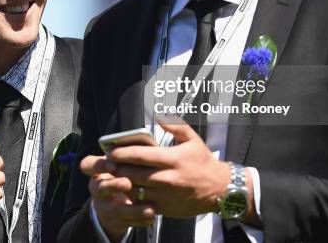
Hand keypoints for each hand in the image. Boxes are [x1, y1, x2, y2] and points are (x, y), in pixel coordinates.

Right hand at [81, 155, 154, 241]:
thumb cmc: (125, 173)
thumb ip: (130, 154)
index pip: (88, 165)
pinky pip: (126, 222)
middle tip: (127, 183)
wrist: (118, 201)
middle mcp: (97, 188)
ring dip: (132, 209)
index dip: (98, 165)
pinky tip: (151, 217)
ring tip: (149, 208)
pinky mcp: (115, 220)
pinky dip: (140, 220)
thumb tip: (147, 144)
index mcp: (97, 170)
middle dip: (113, 185)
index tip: (113, 164)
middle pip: (99, 187)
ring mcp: (104, 206)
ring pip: (114, 209)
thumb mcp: (123, 163)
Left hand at [109, 121, 240, 218]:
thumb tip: (159, 117)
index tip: (111, 150)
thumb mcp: (193, 140)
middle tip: (107, 163)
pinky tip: (127, 190)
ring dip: (122, 183)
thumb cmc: (203, 162)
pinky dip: (132, 197)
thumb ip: (176, 126)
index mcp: (172, 159)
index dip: (122, 152)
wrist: (220, 189)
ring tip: (114, 175)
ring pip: (135, 191)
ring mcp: (166, 196)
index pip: (140, 156)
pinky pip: (142, 204)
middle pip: (133, 174)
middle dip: (117, 168)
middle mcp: (167, 178)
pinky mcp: (165, 209)